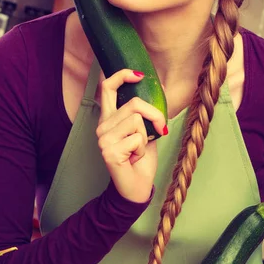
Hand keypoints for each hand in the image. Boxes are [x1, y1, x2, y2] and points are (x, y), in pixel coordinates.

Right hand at [96, 69, 166, 202]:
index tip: (139, 76)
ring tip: (139, 150)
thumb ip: (147, 112)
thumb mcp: (147, 130)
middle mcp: (102, 126)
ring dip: (147, 137)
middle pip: (134, 104)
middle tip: (160, 130)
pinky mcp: (109, 151)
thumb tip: (161, 87)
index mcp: (109, 118)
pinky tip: (135, 159)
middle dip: (154, 115)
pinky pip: (137, 139)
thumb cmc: (141, 160)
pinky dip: (143, 149)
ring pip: (137, 121)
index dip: (122, 76)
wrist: (137, 187)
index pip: (107, 88)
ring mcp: (103, 139)